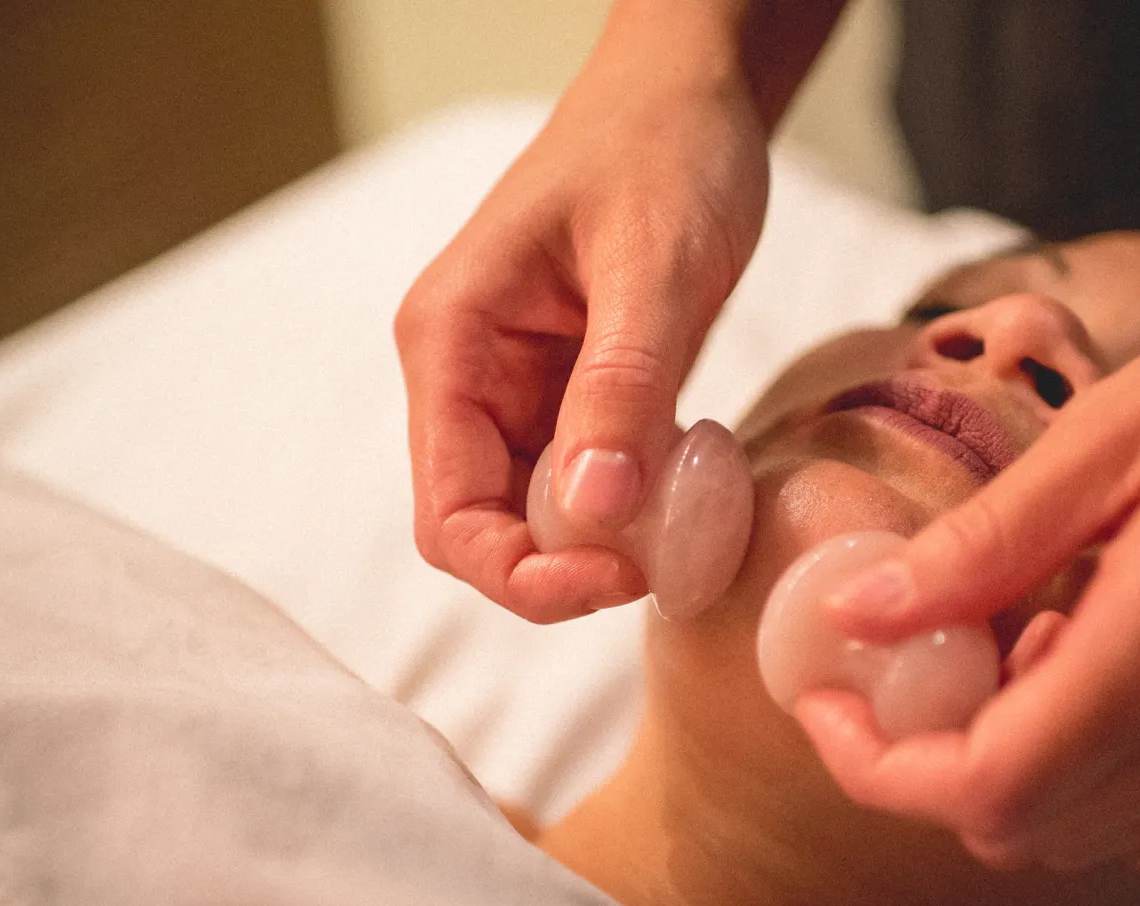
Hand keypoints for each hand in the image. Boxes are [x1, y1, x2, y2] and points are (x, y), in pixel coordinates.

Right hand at [395, 29, 768, 622]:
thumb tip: (591, 512)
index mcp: (450, 341)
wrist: (691, 95)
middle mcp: (466, 375)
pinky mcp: (568, 393)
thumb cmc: (662, 149)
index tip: (616, 575)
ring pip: (537, 515)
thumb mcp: (655, 265)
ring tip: (685, 524)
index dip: (521, 572)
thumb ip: (620, 387)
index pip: (448, 512)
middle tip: (661, 562)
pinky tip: (688, 490)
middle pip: (485, 529)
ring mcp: (516, 389)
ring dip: (602, 543)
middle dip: (564, 567)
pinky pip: (586, 481)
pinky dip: (633, 506)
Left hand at [801, 255, 1139, 898]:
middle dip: (935, 762)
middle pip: (1027, 832)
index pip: (988, 789)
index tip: (829, 704)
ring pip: (1094, 842)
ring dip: (1018, 769)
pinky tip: (1104, 684)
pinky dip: (1111, 793)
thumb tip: (858, 614)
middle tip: (925, 646)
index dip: (880, 768)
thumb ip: (980, 544)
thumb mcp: (1108, 432)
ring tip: (1029, 635)